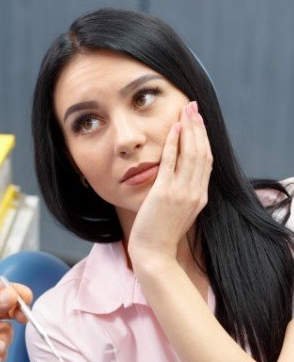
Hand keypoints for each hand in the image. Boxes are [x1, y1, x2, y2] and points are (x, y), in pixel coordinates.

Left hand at [128, 101, 212, 266]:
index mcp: (200, 197)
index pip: (207, 161)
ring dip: (189, 130)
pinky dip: (174, 143)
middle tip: (193, 108)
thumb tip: (181, 177)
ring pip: (191, 154)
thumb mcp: (180, 212)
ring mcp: (182, 192)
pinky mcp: (165, 193)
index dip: (204, 139)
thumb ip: (184, 194)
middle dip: (199, 128)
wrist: (153, 253)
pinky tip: (173, 129)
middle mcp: (195, 193)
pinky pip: (172, 162)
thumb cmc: (161, 234)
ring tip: (185, 111)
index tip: (199, 122)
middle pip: (203, 153)